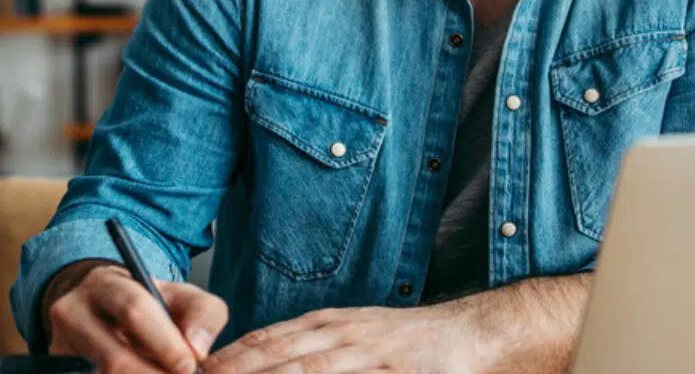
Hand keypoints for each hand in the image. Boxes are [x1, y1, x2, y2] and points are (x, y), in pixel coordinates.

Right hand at [46, 261, 228, 373]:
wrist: (105, 313)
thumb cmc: (150, 305)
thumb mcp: (180, 296)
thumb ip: (202, 313)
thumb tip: (197, 347)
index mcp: (104, 284)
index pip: (133, 310)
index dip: (165, 342)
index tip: (189, 365)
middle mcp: (72, 313)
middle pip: (114, 358)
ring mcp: (61, 347)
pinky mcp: (62, 367)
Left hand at [204, 303, 487, 373]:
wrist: (469, 336)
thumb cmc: (405, 345)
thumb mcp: (350, 338)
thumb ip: (308, 352)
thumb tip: (262, 362)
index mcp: (324, 326)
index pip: (263, 343)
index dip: (225, 360)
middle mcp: (339, 336)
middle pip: (274, 358)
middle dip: (233, 373)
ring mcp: (365, 355)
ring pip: (304, 372)